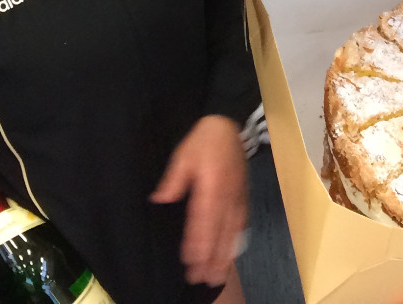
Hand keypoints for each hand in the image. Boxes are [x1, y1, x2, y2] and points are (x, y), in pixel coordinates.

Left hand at [151, 115, 246, 286]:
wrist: (228, 125)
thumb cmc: (203, 141)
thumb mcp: (183, 155)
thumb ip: (173, 180)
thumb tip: (159, 199)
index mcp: (211, 185)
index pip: (204, 218)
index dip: (198, 241)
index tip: (191, 260)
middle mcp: (227, 195)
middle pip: (220, 231)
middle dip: (211, 256)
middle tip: (203, 278)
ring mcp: (238, 197)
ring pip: (232, 231)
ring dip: (225, 254)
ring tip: (217, 275)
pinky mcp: (243, 197)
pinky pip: (241, 223)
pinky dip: (236, 242)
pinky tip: (231, 254)